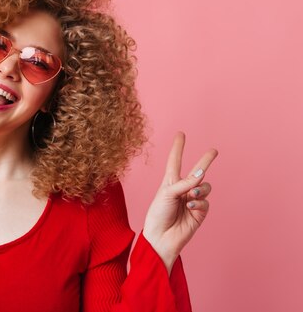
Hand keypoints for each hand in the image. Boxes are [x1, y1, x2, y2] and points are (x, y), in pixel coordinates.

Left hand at [142, 131, 217, 272]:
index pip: (175, 161)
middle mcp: (182, 189)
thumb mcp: (166, 194)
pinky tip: (191, 206)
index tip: (181, 134)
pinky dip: (199, 202)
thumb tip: (201, 174)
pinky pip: (206, 201)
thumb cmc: (158, 215)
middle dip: (206, 160)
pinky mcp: (200, 212)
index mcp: (170, 182)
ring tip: (191, 194)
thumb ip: (184, 183)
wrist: (161, 238)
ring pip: (205, 186)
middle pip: (197, 171)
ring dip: (200, 188)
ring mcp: (192, 200)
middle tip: (214, 150)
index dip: (178, 147)